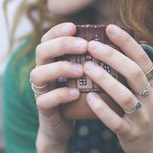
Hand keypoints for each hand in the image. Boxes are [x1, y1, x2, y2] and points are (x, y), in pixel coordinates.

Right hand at [30, 22, 87, 147]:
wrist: (64, 125)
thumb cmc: (77, 96)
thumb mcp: (83, 76)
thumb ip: (89, 60)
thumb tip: (115, 42)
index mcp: (52, 61)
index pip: (48, 39)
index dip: (58, 31)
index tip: (74, 27)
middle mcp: (42, 72)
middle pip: (41, 51)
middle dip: (62, 45)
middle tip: (84, 46)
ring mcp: (40, 90)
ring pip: (38, 74)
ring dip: (60, 69)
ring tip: (80, 70)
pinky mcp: (43, 109)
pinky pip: (45, 100)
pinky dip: (60, 95)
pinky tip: (75, 94)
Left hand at [83, 25, 152, 152]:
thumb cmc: (148, 114)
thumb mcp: (151, 93)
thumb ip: (139, 75)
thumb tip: (119, 48)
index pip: (143, 59)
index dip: (127, 42)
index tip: (109, 28)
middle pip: (133, 73)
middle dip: (112, 56)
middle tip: (91, 45)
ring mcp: (144, 118)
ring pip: (124, 96)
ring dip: (105, 80)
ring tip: (86, 67)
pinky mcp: (132, 134)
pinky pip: (116, 121)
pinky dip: (102, 110)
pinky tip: (90, 98)